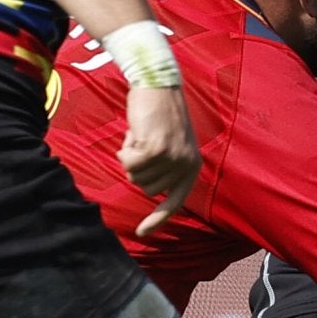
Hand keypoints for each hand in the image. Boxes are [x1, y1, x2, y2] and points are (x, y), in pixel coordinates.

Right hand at [118, 85, 201, 235]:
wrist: (159, 84)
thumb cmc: (160, 112)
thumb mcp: (171, 143)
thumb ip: (165, 166)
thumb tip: (150, 187)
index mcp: (192, 166)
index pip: (175, 202)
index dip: (158, 219)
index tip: (142, 233)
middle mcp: (185, 165)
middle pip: (147, 188)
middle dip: (137, 169)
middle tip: (143, 143)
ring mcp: (171, 158)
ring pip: (135, 176)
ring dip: (130, 157)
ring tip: (142, 135)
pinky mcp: (155, 149)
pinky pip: (128, 162)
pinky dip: (125, 149)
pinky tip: (134, 133)